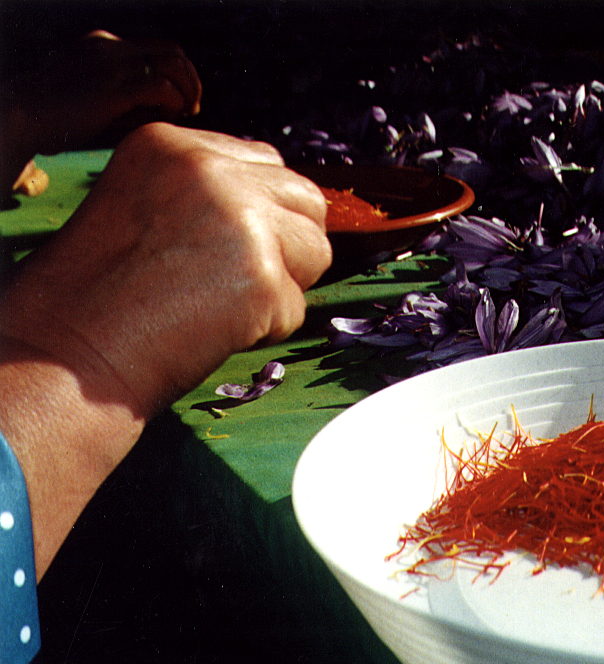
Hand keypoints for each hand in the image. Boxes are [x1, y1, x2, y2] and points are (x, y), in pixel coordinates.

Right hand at [0, 123, 329, 576]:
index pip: (267, 162)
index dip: (261, 213)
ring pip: (316, 250)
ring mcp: (240, 220)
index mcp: (170, 144)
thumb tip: (286, 209)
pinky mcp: (262, 277)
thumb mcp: (144, 209)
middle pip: (306, 199)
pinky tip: (213, 332)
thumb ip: (209, 195)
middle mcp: (209, 170)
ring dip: (282, 288)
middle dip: (286, 245)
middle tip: (229, 283)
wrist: (67, 359)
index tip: (223, 251)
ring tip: (216, 306)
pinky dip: (267, 331)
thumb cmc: (98, 298)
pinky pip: (298, 307)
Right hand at [4, 30, 202, 187]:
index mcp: (103, 45)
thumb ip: (130, 98)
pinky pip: (162, 87)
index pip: (158, 49)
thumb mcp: (94, 99)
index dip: (179, 73)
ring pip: (174, 65)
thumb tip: (174, 109)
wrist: (20, 119)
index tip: (182, 100)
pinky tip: (167, 117)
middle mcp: (109, 47)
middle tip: (191, 108)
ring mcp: (111, 63)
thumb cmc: (56, 121)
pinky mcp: (114, 85)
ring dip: (187, 91)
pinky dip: (174, 102)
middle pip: (173, 52)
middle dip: (190, 81)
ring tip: (181, 113)